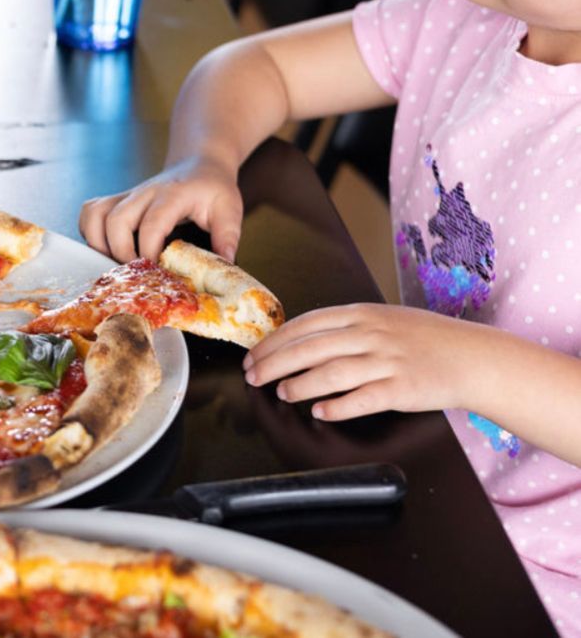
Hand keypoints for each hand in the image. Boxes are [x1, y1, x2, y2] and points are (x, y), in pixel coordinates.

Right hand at [78, 156, 242, 262]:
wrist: (198, 164)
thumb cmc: (212, 188)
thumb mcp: (229, 209)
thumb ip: (227, 236)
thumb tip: (224, 264)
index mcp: (172, 195)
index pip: (152, 223)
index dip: (149, 251)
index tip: (156, 271)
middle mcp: (144, 193)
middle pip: (115, 220)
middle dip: (121, 252)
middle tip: (137, 271)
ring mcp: (127, 196)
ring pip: (95, 214)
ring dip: (99, 243)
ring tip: (118, 261)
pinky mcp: (116, 201)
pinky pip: (90, 213)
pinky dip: (91, 233)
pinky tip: (108, 248)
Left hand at [242, 303, 492, 420]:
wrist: (473, 357)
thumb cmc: (425, 339)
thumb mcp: (382, 319)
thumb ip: (344, 326)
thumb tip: (299, 341)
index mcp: (362, 313)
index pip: (306, 324)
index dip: (275, 341)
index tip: (254, 354)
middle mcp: (371, 334)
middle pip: (311, 348)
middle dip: (275, 363)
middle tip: (253, 377)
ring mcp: (387, 361)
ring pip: (332, 372)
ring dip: (300, 384)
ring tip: (282, 393)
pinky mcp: (403, 389)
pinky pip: (363, 399)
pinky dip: (338, 406)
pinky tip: (320, 412)